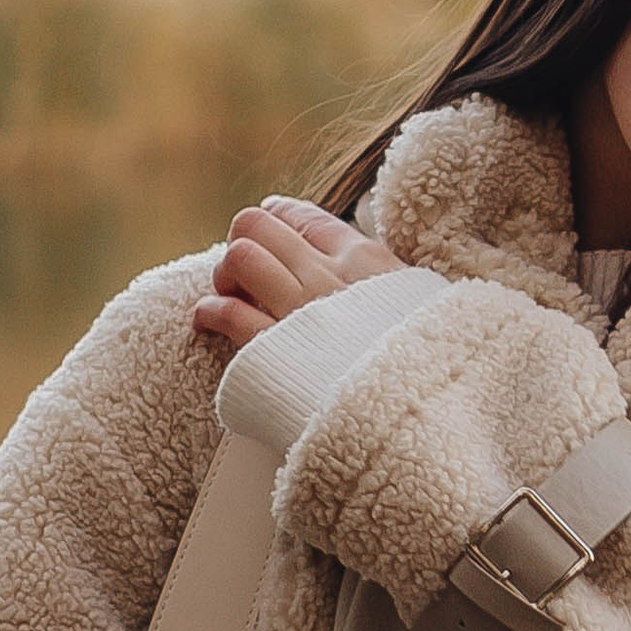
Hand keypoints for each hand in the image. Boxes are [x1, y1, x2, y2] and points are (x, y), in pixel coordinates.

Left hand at [192, 196, 401, 351]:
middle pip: (257, 225)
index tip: (271, 226)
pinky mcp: (272, 351)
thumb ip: (390, 285)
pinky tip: (208, 320)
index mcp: (366, 261)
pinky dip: (209, 311)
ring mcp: (299, 311)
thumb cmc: (422, 366)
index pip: (304, 216)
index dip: (278, 217)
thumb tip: (378, 277)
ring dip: (226, 273)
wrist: (416, 414)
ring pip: (239, 258)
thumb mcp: (422, 307)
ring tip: (232, 293)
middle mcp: (328, 277)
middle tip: (249, 267)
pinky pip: (226, 312)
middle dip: (244, 240)